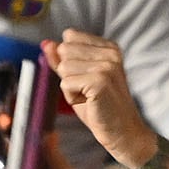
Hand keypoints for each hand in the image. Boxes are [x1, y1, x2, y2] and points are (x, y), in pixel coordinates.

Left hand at [46, 31, 159, 168]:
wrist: (123, 132)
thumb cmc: (100, 107)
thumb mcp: (78, 79)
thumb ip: (62, 60)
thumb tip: (46, 43)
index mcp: (109, 48)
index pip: (70, 36)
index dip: (69, 59)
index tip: (87, 77)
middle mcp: (110, 53)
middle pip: (64, 50)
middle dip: (68, 73)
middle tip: (88, 89)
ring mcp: (106, 66)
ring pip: (63, 66)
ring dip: (70, 86)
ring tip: (89, 96)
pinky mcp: (99, 81)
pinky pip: (65, 83)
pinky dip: (71, 97)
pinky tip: (89, 102)